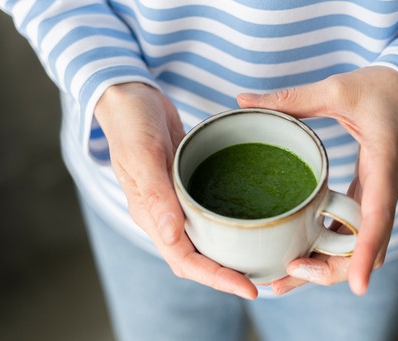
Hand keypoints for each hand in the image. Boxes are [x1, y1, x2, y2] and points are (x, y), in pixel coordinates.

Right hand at [94, 82, 257, 298]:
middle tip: (266, 280)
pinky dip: (231, 224)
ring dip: (232, 254)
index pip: (184, 260)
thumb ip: (155, 195)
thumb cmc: (131, 123)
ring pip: (207, 240)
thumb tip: (172, 237)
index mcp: (151, 215)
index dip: (216, 278)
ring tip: (264, 259)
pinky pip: (211, 214)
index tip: (248, 288)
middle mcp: (165, 216)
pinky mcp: (190, 186)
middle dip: (229, 275)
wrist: (131, 97)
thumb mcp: (143, 154)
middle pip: (199, 258)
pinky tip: (255, 222)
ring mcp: (178, 202)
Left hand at [237, 66, 397, 295]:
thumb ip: (291, 99)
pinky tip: (297, 255)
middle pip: (367, 249)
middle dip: (331, 272)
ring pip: (357, 248)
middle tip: (285, 276)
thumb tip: (242, 100)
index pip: (378, 219)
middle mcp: (383, 193)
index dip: (365, 253)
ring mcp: (375, 199)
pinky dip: (327, 251)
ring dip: (325, 268)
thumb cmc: (381, 89)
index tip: (356, 286)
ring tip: (280, 279)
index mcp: (382, 167)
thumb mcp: (336, 89)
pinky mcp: (365, 198)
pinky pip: (350, 234)